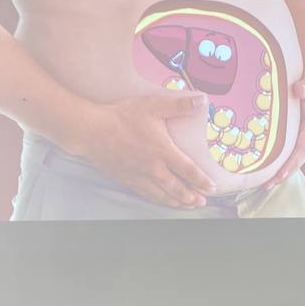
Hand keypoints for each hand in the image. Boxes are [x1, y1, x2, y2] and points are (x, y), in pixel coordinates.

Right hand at [66, 93, 216, 208]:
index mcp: (162, 151)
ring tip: (187, 205)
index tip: (212, 187)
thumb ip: (178, 105)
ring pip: (162, 194)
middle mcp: (152, 168)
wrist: (92, 131)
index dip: (201, 180)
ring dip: (177, 201)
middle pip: (176, 188)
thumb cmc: (122, 117)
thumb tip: (202, 100)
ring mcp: (139, 176)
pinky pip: (146, 194)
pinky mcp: (127, 179)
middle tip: (202, 202)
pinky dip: (158, 200)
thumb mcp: (153, 105)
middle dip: (191, 197)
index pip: (187, 170)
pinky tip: (162, 200)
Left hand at [270, 69, 304, 184]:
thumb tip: (299, 90)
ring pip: (293, 160)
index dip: (292, 163)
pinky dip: (279, 164)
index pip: (302, 149)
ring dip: (280, 173)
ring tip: (264, 185)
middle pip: (297, 160)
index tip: (280, 174)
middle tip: (267, 185)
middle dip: (283, 174)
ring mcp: (303, 139)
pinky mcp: (297, 138)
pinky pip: (289, 154)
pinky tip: (266, 172)